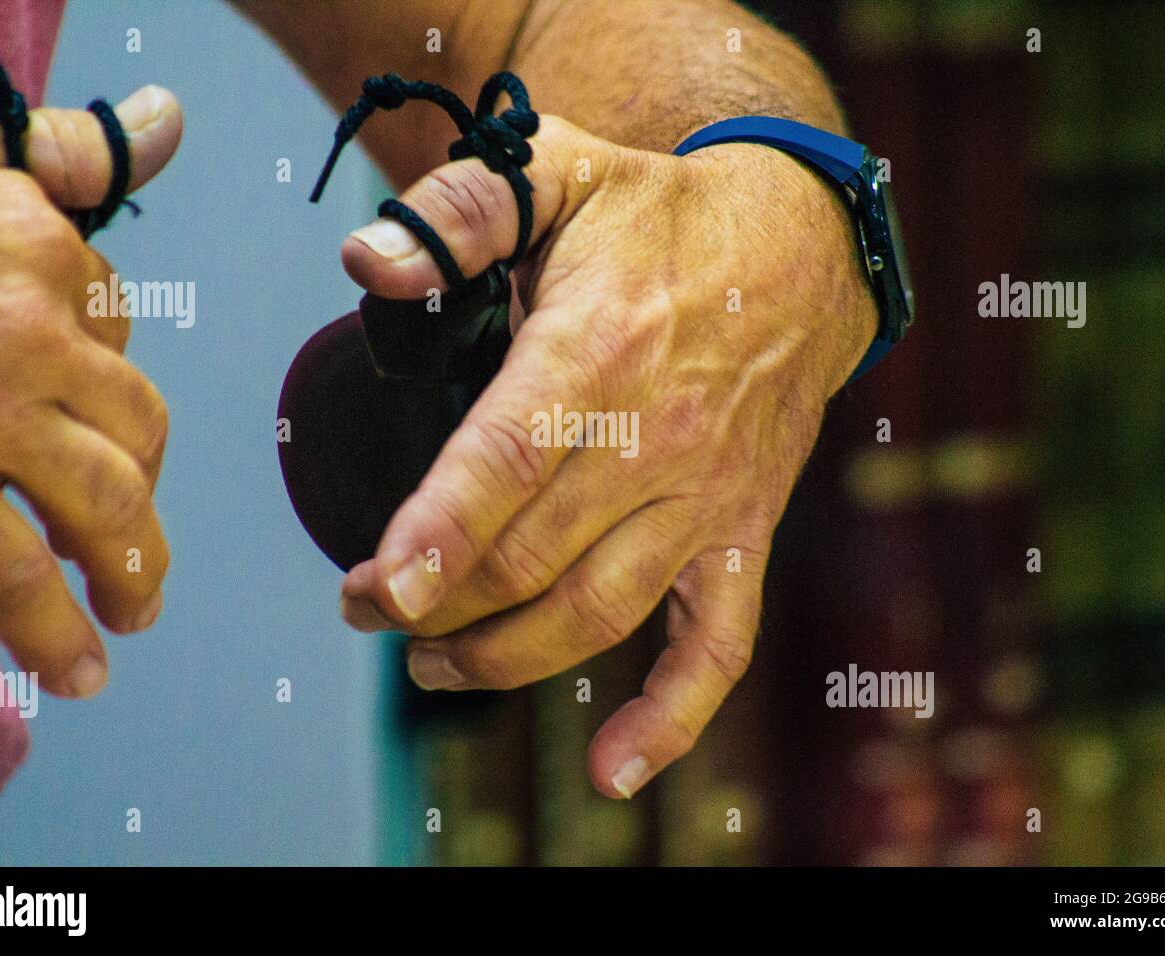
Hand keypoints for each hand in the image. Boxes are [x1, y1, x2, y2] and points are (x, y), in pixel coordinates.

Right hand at [0, 86, 182, 697]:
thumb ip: (40, 151)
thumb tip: (168, 124)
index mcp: (32, 245)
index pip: (114, 324)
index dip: (104, 374)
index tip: (90, 413)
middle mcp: (29, 329)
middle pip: (139, 426)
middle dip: (146, 484)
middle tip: (138, 543)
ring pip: (103, 504)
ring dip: (130, 566)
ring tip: (133, 611)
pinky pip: (10, 572)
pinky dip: (49, 631)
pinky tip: (75, 670)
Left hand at [338, 115, 876, 796]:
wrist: (801, 253)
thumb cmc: (660, 220)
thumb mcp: (560, 171)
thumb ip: (459, 210)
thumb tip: (364, 260)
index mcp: (600, 351)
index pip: (509, 458)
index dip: (441, 531)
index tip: (381, 587)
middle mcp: (658, 441)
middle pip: (531, 556)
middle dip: (434, 601)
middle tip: (368, 607)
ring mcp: (707, 500)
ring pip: (596, 614)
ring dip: (502, 658)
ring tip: (431, 661)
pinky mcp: (742, 535)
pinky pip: (716, 647)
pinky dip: (670, 718)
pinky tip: (611, 769)